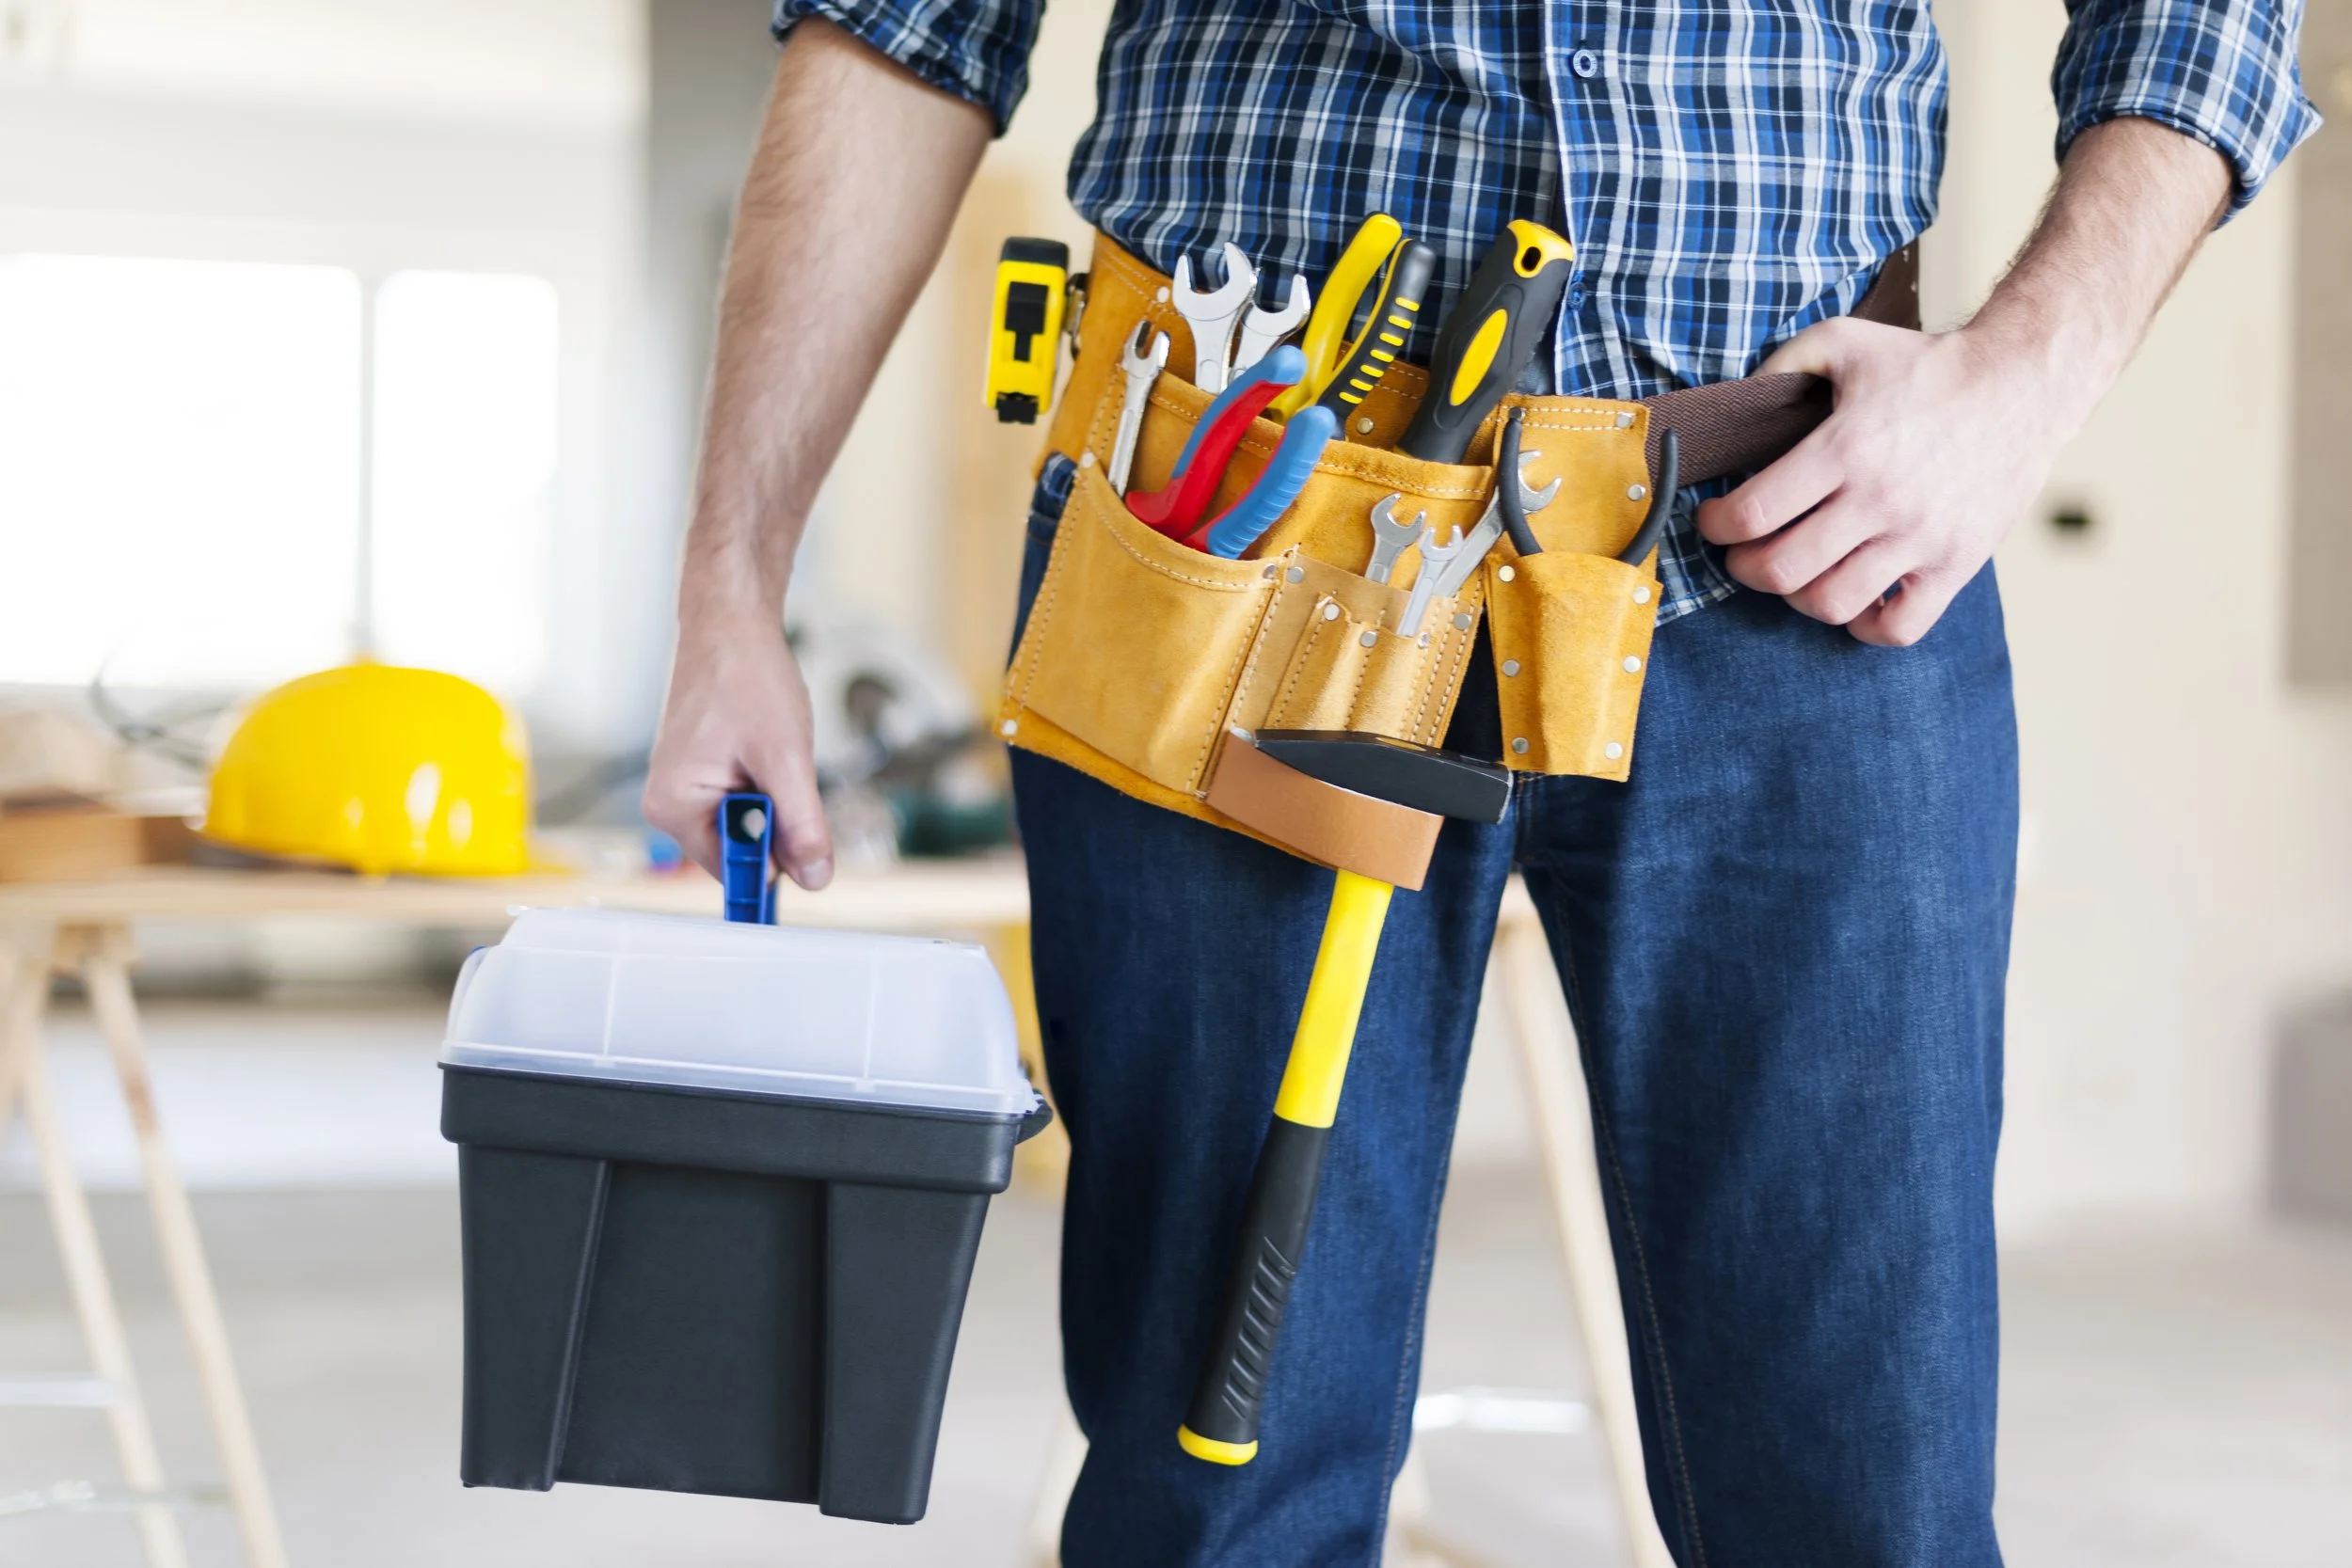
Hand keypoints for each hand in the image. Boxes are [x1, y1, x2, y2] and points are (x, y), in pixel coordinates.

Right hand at [642, 609, 833, 889]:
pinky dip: (771, 783)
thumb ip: (801, 825)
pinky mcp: (703, 773)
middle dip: (780, 823)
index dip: (777, 867)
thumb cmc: (747, 678)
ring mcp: (686, 788)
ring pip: (751, 824)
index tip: (812, 860)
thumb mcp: (786, 760)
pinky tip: (771, 747)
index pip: (733, 873)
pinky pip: (747, 800)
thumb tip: (815, 880)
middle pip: (743, 850)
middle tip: (789, 774)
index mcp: (675, 808)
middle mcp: (671, 805)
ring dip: (778, 799)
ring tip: (776, 751)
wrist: (732, 621)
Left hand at [1693, 118, 2231, 647]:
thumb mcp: (1845, 341)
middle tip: (1742, 554)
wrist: (2023, 382)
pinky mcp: (1957, 564)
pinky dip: (1865, 626)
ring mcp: (1922, 538)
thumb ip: (1782, 365)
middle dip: (1744, 568)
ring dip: (1796, 597)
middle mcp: (1882, 500)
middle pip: (1781, 570)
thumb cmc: (1927, 365)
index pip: (1753, 514)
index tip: (1713, 521)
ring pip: (1831, 604)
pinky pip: (1899, 628)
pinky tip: (1853, 597)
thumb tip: (1737, 403)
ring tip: (1795, 573)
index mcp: (1846, 449)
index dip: (1716, 527)